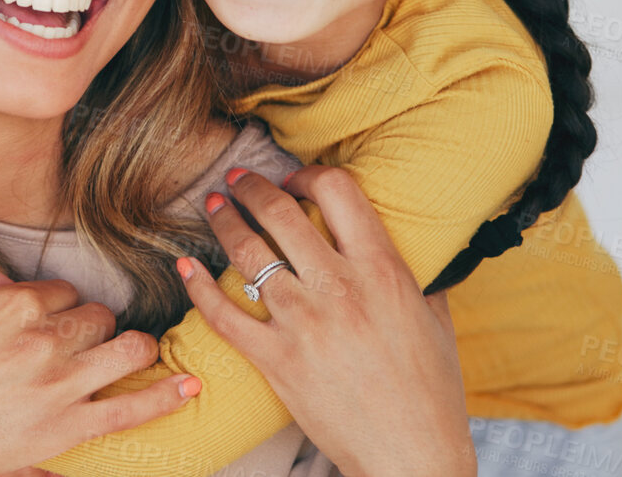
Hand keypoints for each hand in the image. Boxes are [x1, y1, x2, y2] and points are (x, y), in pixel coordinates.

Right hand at [0, 246, 196, 476]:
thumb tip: (1, 270)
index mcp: (15, 302)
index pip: (62, 290)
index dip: (51, 303)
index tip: (38, 319)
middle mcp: (46, 340)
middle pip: (98, 317)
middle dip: (90, 325)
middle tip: (70, 341)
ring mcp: (59, 387)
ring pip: (126, 351)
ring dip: (132, 348)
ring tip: (131, 353)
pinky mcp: (64, 430)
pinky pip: (130, 410)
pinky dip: (165, 396)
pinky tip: (188, 387)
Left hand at [184, 166, 474, 476]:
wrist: (411, 453)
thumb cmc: (430, 389)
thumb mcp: (436, 319)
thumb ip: (418, 274)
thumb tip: (412, 245)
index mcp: (383, 271)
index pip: (337, 192)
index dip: (308, 174)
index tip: (294, 178)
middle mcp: (340, 289)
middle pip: (281, 213)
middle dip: (251, 186)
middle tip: (237, 179)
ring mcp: (303, 324)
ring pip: (248, 254)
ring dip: (224, 221)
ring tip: (214, 206)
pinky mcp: (275, 360)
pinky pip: (222, 314)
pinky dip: (198, 285)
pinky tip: (186, 266)